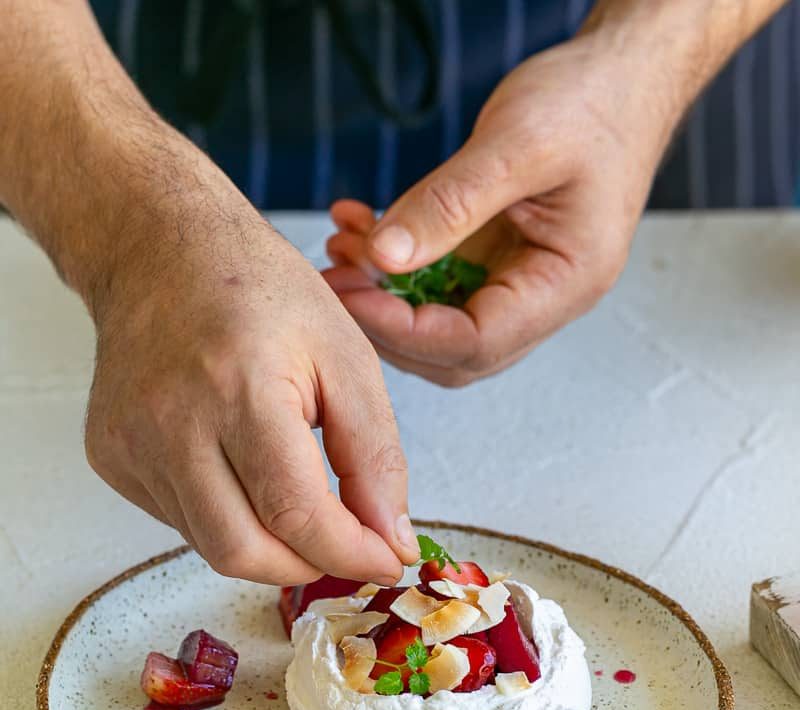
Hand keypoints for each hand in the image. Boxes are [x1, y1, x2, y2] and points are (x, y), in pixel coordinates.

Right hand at [85, 148, 418, 585]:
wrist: (159, 250)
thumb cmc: (261, 292)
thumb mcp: (347, 357)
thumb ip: (375, 455)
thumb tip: (390, 540)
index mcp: (239, 388)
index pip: (295, 513)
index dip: (349, 554)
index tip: (385, 559)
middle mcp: (171, 423)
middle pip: (244, 552)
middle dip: (309, 565)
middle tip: (348, 546)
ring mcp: (130, 444)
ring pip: (212, 546)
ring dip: (272, 544)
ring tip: (299, 500)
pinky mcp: (111, 458)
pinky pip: (182, 522)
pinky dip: (229, 518)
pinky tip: (243, 471)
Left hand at [323, 33, 681, 385]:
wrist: (621, 79)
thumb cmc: (592, 104)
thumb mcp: (517, 144)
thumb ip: (450, 204)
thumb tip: (385, 257)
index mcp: (567, 283)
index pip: (477, 341)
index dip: (406, 330)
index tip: (350, 295)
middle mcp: (544, 298)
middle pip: (453, 351)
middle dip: (386, 323)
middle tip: (333, 282)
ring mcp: (520, 284)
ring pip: (439, 322)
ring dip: (383, 295)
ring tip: (341, 248)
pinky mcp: (497, 262)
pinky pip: (437, 281)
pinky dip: (395, 264)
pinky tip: (361, 229)